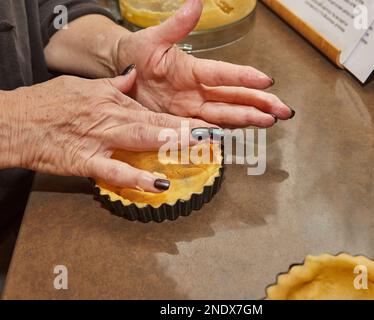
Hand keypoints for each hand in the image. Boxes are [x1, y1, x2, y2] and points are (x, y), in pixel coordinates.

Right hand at [0, 68, 209, 191]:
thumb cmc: (48, 103)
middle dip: (188, 130)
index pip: (156, 111)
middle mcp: (113, 118)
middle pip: (157, 124)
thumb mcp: (83, 86)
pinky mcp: (86, 161)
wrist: (16, 121)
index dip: (184, 119)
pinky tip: (158, 184)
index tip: (207, 125)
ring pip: (142, 141)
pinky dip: (136, 178)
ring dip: (171, 145)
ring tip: (198, 151)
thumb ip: (114, 85)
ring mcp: (101, 140)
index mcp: (114, 101)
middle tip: (215, 135)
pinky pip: (115, 171)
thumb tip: (133, 77)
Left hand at [114, 0, 293, 127]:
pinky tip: (245, 133)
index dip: (244, 77)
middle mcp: (199, 90)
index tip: (266, 80)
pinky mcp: (183, 122)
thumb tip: (195, 2)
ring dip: (250, 118)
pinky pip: (207, 128)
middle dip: (260, 103)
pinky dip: (225, 132)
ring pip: (227, 114)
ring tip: (271, 121)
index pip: (223, 74)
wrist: (123, 73)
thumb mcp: (154, 39)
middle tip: (283, 109)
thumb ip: (177, 26)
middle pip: (234, 97)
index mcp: (194, 69)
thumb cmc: (139, 54)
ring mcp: (193, 107)